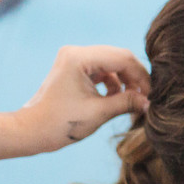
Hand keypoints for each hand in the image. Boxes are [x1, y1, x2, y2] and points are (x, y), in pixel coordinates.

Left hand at [14, 45, 149, 153]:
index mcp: (79, 58)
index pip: (122, 58)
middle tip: (147, 97)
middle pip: (119, 57)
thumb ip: (127, 103)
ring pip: (113, 63)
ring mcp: (74, 59)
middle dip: (135, 77)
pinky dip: (114, 82)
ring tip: (134, 100)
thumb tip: (150, 102)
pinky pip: (103, 70)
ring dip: (126, 80)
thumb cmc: (61, 123)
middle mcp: (76, 52)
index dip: (141, 76)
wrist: (32, 131)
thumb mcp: (99, 113)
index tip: (152, 95)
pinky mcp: (75, 68)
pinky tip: (118, 98)